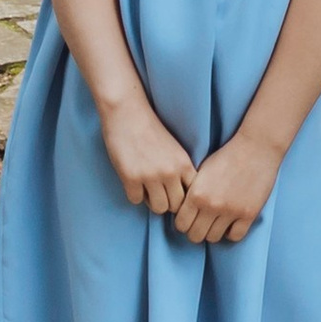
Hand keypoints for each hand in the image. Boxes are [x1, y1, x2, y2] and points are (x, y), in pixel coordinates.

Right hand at [100, 93, 195, 214]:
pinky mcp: (131, 178)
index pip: (192, 195)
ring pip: (158, 208)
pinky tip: (133, 182)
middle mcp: (170, 172)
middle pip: (175, 206)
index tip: (175, 194)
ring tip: (146, 189)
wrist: (128, 113)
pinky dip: (134, 194)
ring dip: (151, 201)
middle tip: (158, 193)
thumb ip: (180, 170)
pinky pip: (136, 200)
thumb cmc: (151, 129)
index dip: (183, 197)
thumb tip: (181, 194)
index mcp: (184, 164)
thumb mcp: (175, 150)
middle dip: (167, 202)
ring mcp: (151, 176)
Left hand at [173, 134, 282, 244]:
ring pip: (213, 238)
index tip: (190, 219)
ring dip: (214, 232)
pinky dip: (232, 233)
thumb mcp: (202, 172)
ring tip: (217, 222)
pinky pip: (235, 236)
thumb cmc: (227, 156)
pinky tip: (232, 223)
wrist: (256, 147)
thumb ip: (191, 193)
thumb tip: (183, 213)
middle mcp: (211, 205)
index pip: (181, 225)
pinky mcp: (249, 213)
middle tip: (203, 223)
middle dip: (196, 231)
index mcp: (196, 194)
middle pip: (195, 236)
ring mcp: (231, 211)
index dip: (184, 224)